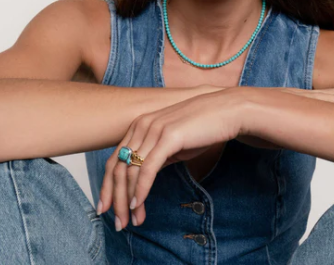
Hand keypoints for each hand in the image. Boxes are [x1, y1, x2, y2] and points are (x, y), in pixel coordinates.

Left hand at [97, 86, 242, 229]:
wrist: (227, 110)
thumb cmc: (203, 127)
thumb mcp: (173, 142)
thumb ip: (156, 155)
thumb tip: (143, 177)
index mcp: (140, 126)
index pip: (114, 160)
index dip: (107, 187)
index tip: (106, 208)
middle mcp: (142, 126)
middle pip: (117, 167)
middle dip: (114, 199)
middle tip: (118, 223)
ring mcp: (154, 130)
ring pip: (130, 171)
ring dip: (128, 200)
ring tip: (132, 221)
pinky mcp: (168, 137)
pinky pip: (148, 168)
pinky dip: (141, 189)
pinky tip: (138, 205)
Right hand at [234, 86, 333, 149]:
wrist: (212, 106)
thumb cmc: (232, 118)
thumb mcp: (260, 127)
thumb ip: (274, 130)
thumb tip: (281, 139)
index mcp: (291, 102)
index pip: (325, 100)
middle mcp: (296, 98)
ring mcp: (294, 100)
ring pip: (333, 98)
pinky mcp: (289, 104)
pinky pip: (319, 105)